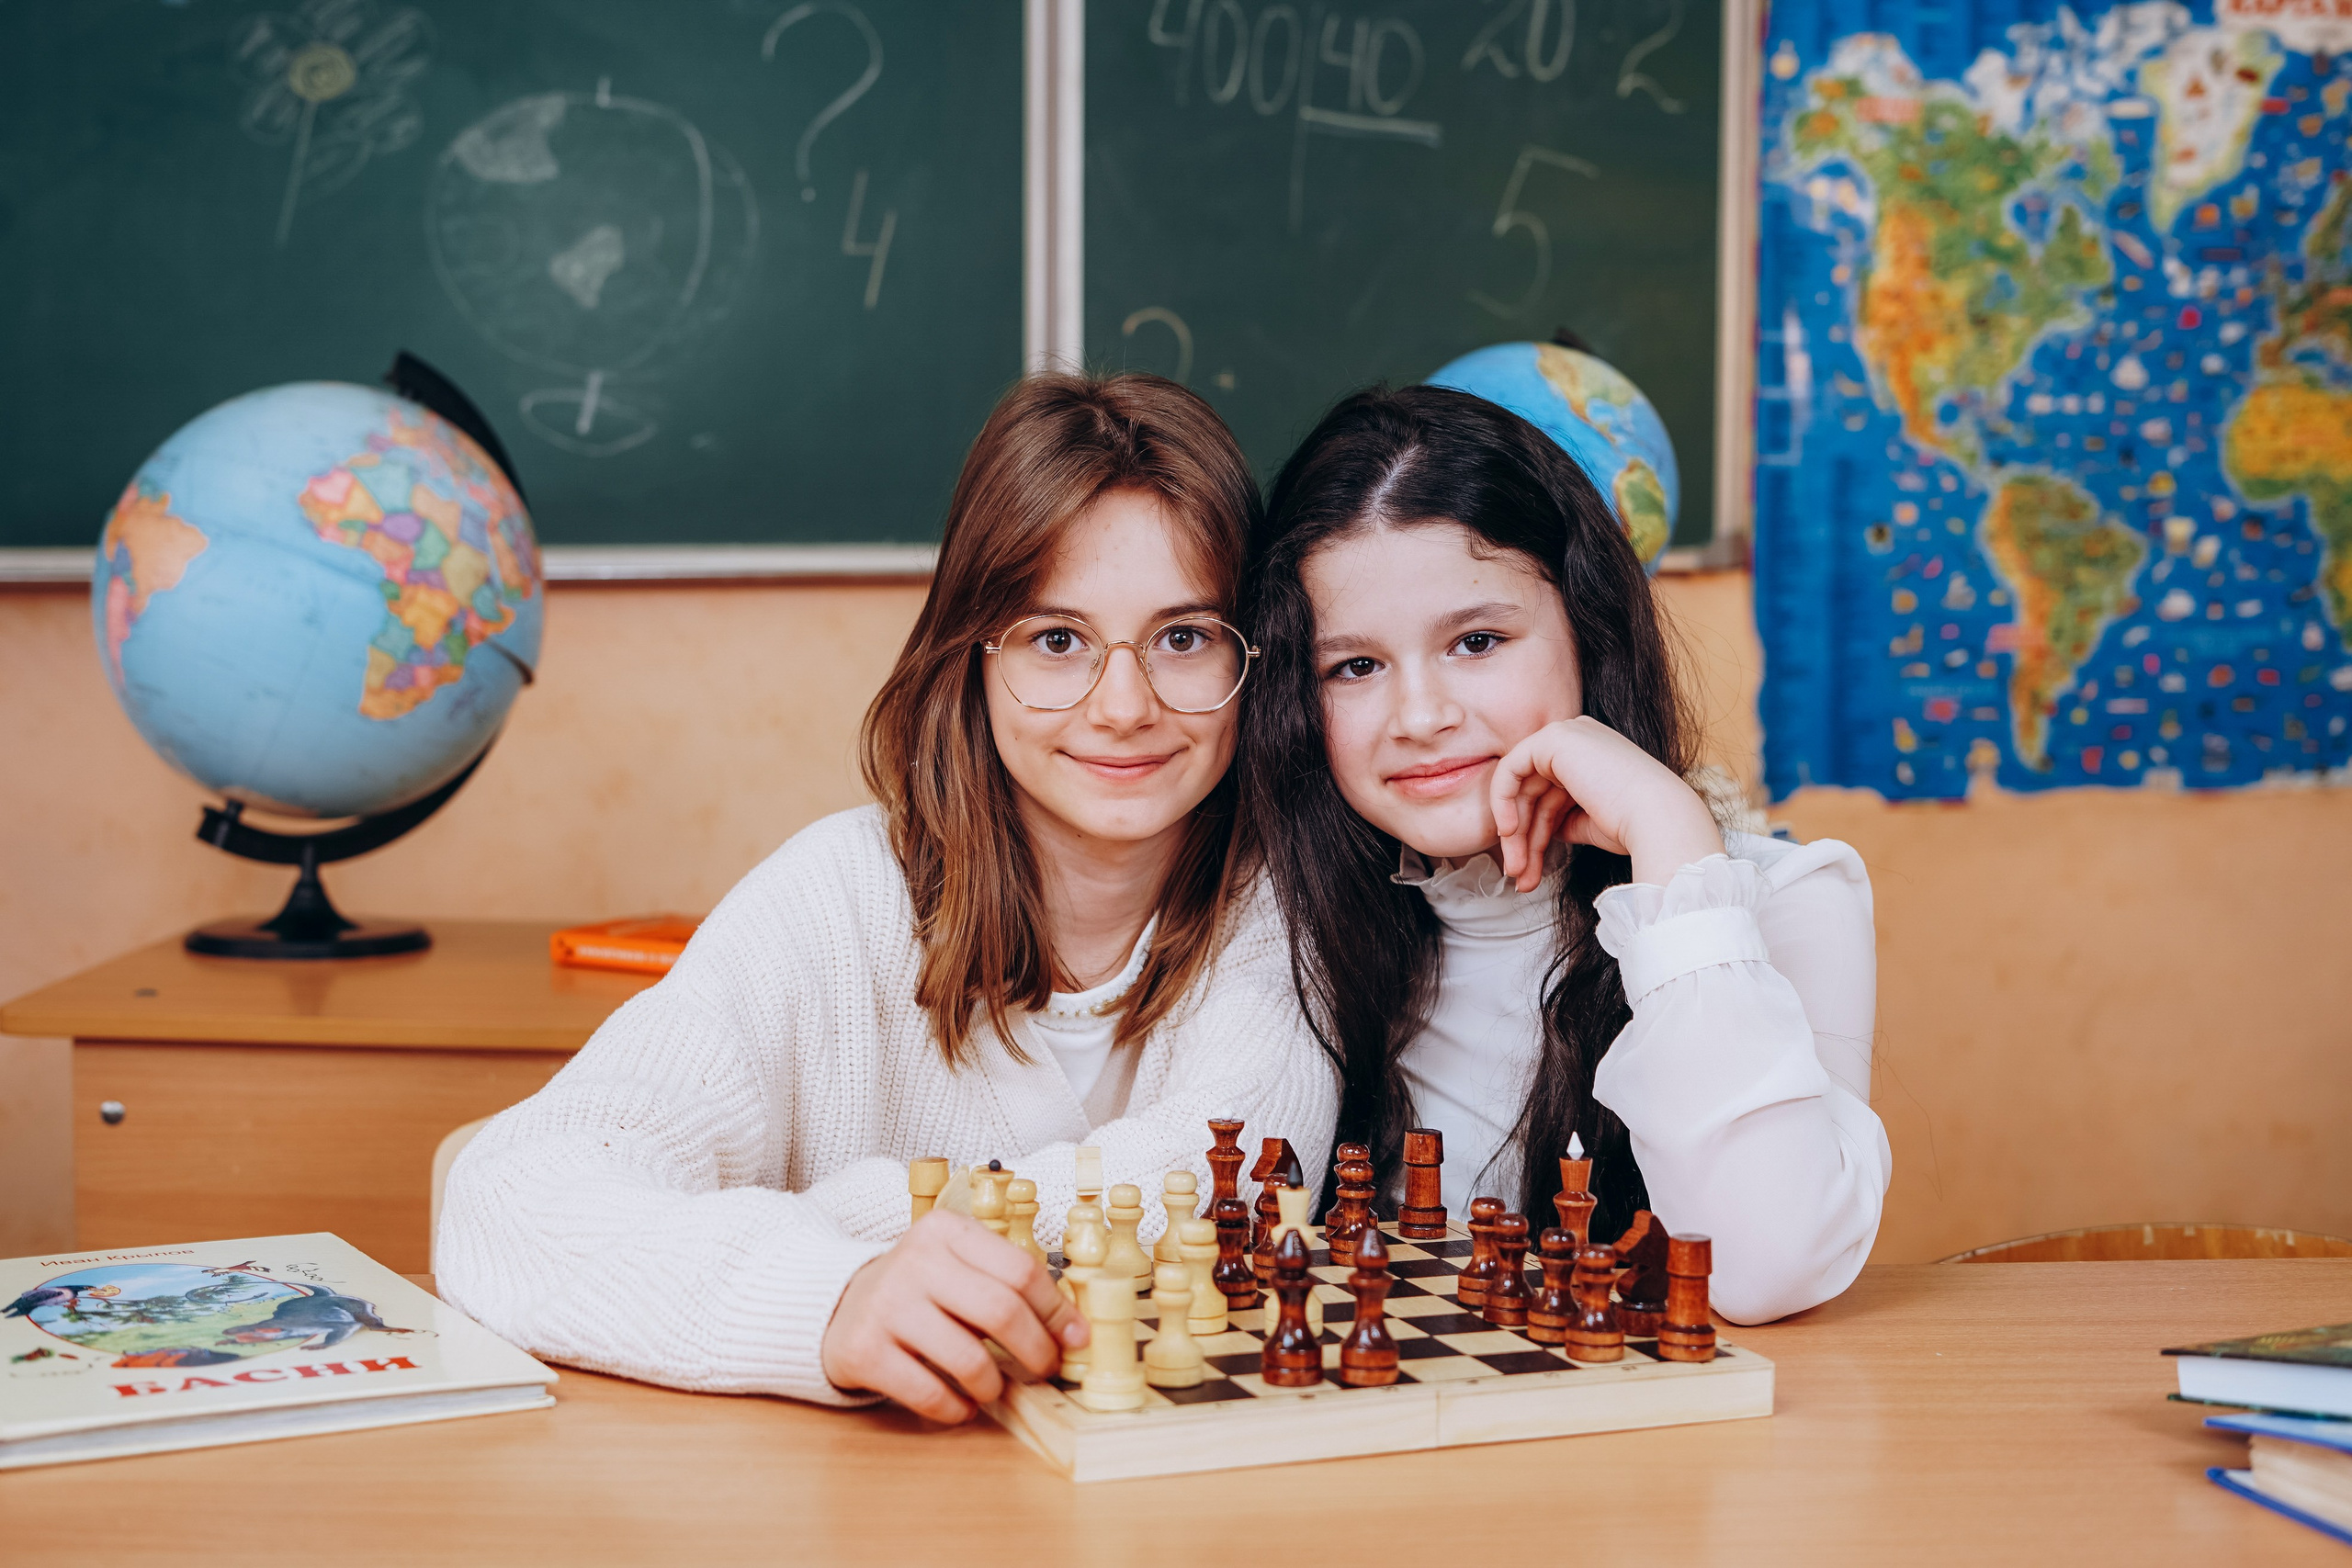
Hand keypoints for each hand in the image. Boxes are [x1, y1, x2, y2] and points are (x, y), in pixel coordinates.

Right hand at [820, 1210, 1087, 1423]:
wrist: (840, 1306)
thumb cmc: (920, 1289)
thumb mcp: (957, 1265)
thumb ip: (1005, 1283)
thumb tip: (1073, 1330)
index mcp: (945, 1231)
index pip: (1020, 1270)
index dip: (1057, 1311)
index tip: (1076, 1338)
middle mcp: (914, 1261)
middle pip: (1001, 1311)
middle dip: (1036, 1350)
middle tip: (1045, 1369)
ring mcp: (886, 1305)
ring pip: (968, 1358)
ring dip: (994, 1385)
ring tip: (994, 1388)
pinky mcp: (864, 1350)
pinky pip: (928, 1392)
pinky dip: (955, 1409)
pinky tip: (961, 1406)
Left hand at [1489, 716, 1725, 890]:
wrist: (1656, 818)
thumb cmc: (1636, 825)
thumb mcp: (1591, 822)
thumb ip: (1566, 819)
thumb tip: (1547, 830)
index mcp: (1593, 755)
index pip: (1551, 793)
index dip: (1536, 831)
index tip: (1530, 867)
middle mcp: (1580, 739)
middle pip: (1534, 793)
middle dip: (1524, 838)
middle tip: (1520, 874)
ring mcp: (1567, 735)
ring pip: (1521, 788)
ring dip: (1516, 834)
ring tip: (1518, 871)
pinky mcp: (1553, 739)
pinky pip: (1510, 770)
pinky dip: (1503, 802)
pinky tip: (1510, 832)